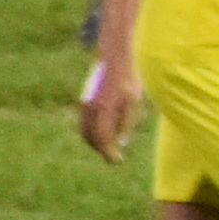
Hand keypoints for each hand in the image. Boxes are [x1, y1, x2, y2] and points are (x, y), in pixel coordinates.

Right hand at [76, 46, 133, 162]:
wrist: (115, 58)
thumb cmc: (129, 80)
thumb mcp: (134, 103)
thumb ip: (126, 123)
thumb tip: (121, 143)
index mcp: (105, 109)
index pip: (103, 139)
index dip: (108, 153)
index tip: (117, 161)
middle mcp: (91, 108)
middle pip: (90, 137)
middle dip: (100, 149)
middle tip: (112, 156)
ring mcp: (85, 103)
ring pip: (84, 130)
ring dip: (94, 141)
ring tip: (108, 147)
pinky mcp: (84, 99)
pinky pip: (84, 121)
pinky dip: (91, 131)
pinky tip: (103, 132)